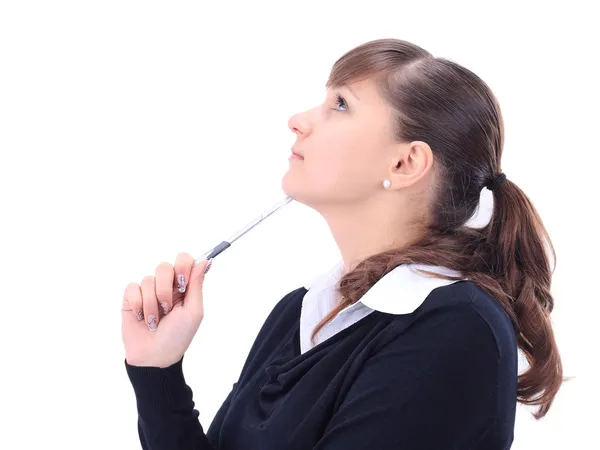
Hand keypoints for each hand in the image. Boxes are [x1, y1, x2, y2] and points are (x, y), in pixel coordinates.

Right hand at [121, 252, 212, 367]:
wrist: (154, 356)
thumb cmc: (178, 336)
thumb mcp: (193, 312)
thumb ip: (197, 285)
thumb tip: (205, 260)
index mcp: (184, 287)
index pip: (184, 260)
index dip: (182, 265)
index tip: (182, 282)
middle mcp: (166, 286)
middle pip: (164, 266)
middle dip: (165, 290)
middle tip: (168, 308)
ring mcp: (148, 291)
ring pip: (148, 280)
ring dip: (152, 305)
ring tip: (155, 321)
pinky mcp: (131, 298)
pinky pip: (132, 288)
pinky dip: (138, 305)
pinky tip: (141, 318)